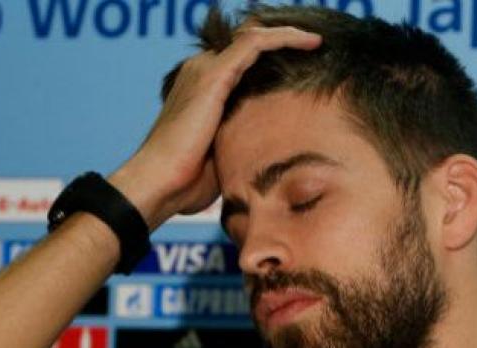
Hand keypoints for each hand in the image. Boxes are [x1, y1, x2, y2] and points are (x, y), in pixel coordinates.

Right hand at [109, 26, 321, 229]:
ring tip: (317, 40)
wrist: (159, 184)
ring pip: (254, 36)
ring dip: (289, 34)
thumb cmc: (188, 182)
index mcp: (203, 89)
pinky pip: (255, 43)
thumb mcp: (225, 154)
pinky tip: (312, 42)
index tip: (308, 65)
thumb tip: (272, 154)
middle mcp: (201, 72)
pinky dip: (284, 37)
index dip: (274, 57)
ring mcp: (205, 70)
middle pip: (249, 42)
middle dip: (283, 40)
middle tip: (316, 46)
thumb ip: (243, 141)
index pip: (242, 59)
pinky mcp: (213, 75)